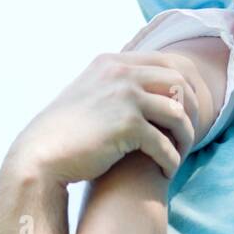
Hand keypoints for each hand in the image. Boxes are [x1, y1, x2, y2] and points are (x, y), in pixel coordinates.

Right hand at [7, 52, 202, 188]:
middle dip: (192, 109)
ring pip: (178, 112)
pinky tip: (167, 171)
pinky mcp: (127, 125)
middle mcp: (120, 72)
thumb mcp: (90, 93)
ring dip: (185, 137)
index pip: (167, 62)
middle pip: (179, 82)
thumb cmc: (65, 132)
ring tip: (180, 154)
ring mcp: (124, 96)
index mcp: (112, 62)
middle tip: (191, 133)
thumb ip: (114, 85)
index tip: (189, 109)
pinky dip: (170, 160)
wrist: (40, 155)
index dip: (185, 87)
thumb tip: (145, 90)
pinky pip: (164, 143)